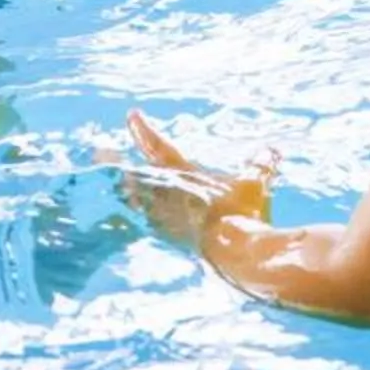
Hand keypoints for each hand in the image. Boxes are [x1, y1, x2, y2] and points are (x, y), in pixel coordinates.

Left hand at [122, 110, 272, 250]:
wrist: (236, 254)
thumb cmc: (243, 213)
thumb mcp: (254, 185)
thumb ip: (261, 165)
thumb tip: (271, 149)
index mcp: (182, 175)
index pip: (159, 147)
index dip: (144, 131)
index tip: (131, 116)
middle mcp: (166, 196)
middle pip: (131, 174)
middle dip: (114, 161)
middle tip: (98, 151)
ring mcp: (163, 220)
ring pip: (132, 200)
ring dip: (120, 190)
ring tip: (108, 184)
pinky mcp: (168, 240)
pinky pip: (143, 225)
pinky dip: (130, 219)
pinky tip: (126, 222)